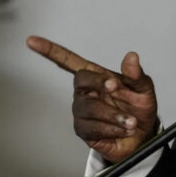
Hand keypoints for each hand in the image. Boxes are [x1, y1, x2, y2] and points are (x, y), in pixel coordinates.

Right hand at [27, 35, 158, 163]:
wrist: (142, 136)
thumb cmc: (139, 108)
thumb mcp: (143, 89)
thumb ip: (136, 74)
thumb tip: (131, 56)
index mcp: (97, 76)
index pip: (69, 61)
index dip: (50, 51)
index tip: (32, 41)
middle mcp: (85, 92)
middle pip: (80, 81)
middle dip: (98, 83)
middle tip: (116, 88)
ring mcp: (82, 111)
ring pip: (89, 108)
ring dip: (113, 115)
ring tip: (130, 121)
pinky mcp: (83, 130)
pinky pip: (92, 128)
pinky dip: (111, 128)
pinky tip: (122, 129)